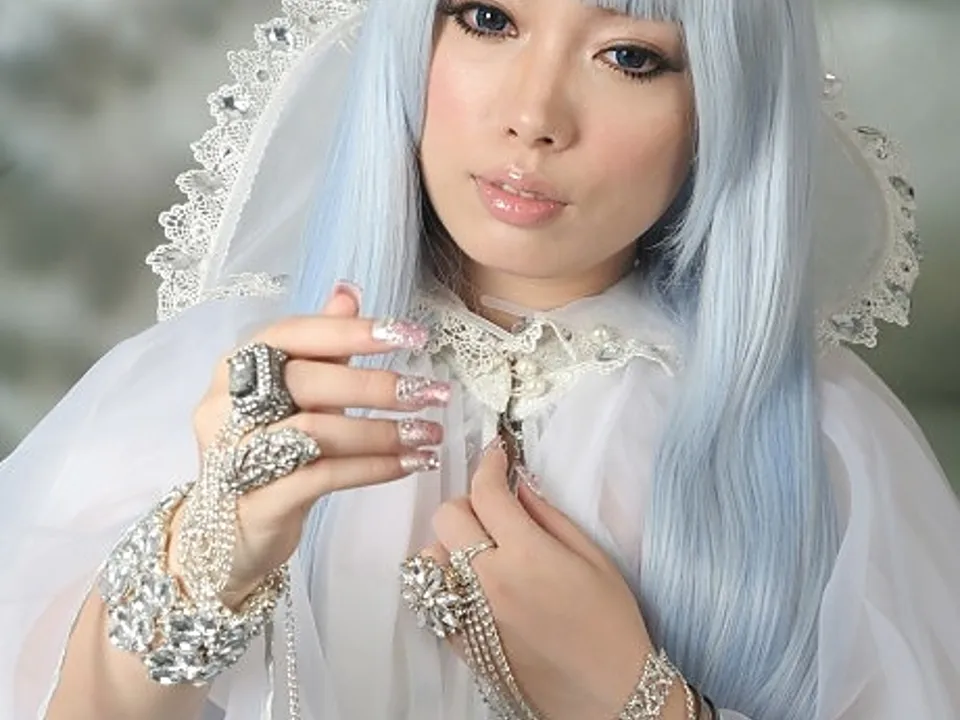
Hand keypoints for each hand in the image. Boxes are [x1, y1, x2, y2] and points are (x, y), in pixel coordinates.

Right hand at [172, 284, 449, 604]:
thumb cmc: (265, 454)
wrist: (222, 538)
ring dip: (383, 431)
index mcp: (233, 369)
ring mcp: (234, 457)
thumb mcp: (292, 395)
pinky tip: (409, 463)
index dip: (351, 331)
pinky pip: (322, 478)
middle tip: (432, 393)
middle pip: (306, 381)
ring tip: (429, 433)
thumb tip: (349, 291)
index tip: (411, 335)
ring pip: (316, 432)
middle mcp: (225, 407)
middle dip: (377, 385)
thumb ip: (319, 345)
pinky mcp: (254, 503)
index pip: (291, 334)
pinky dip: (373, 468)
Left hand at [420, 443, 678, 719]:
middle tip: (494, 509)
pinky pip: (431, 599)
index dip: (488, 463)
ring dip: (450, 545)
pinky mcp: (462, 644)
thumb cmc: (612, 624)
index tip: (496, 454)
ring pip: (430, 558)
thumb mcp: (593, 558)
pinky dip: (444, 582)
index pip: (486, 492)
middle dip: (469, 502)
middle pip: (447, 518)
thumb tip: (519, 484)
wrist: (610, 695)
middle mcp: (489, 582)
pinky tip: (474, 584)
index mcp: (526, 554)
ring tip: (481, 551)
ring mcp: (470, 615)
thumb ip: (549, 515)